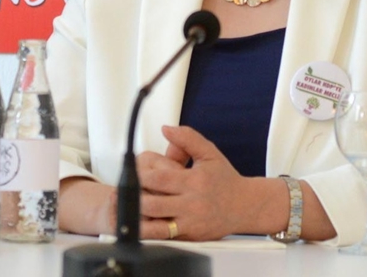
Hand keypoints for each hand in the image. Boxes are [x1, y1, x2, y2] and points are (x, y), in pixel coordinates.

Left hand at [135, 125, 262, 240]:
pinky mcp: (190, 237)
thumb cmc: (225, 180)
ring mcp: (190, 224)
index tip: (130, 174)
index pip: (159, 179)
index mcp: (193, 182)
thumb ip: (188, 138)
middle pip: (153, 204)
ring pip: (156, 227)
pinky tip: (138, 227)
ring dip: (137, 220)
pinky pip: (165, 238)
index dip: (140, 176)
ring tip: (124, 212)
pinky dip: (150, 234)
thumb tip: (166, 128)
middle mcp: (191, 204)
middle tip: (120, 194)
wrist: (246, 206)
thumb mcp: (209, 153)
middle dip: (133, 199)